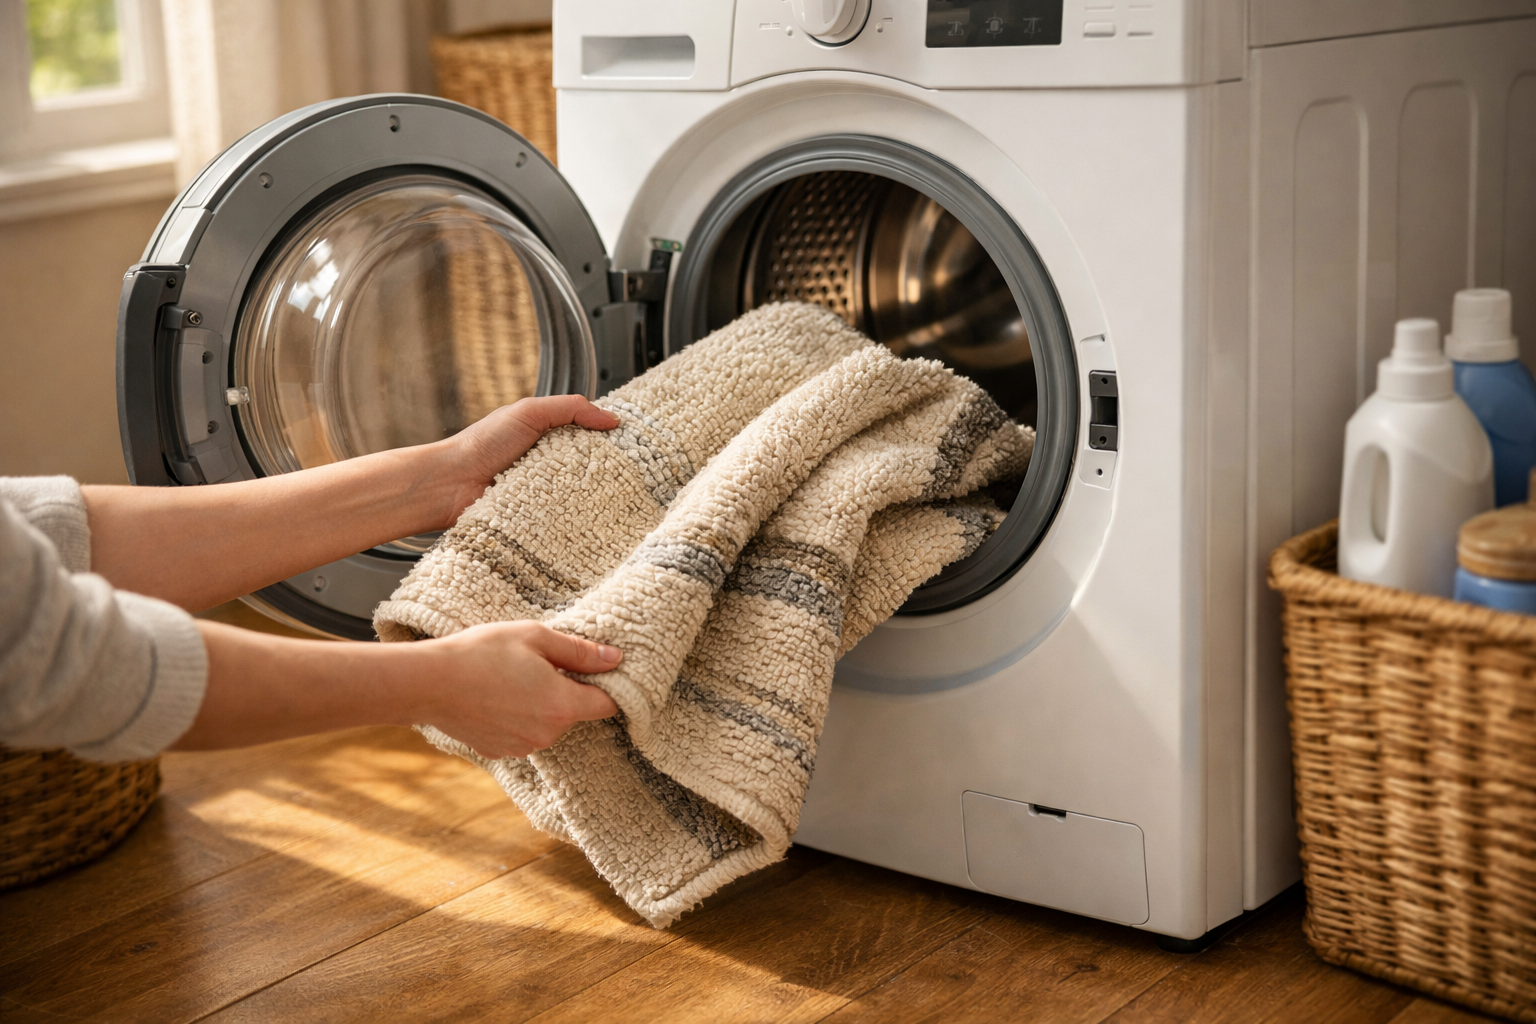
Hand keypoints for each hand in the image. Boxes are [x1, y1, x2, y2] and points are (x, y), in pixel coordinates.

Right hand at [178, 620, 619, 753]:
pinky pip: (523, 733)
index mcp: (562, 705)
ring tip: (513, 677)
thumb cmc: (481, 653)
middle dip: (567, 690)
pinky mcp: (500, 752)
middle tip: (541, 663)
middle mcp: (548, 734)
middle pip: (575, 713)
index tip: (602, 671)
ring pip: (548, 724)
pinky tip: (496, 695)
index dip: (610, 687)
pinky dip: (517, 717)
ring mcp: (523, 747)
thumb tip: (615, 660)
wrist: (428, 682)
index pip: (608, 705)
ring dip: (541, 704)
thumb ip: (579, 651)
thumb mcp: (535, 638)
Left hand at [434, 396, 619, 526]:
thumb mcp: (529, 412)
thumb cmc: (482, 444)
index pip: (589, 437)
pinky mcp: (539, 518)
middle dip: (610, 470)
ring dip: (594, 495)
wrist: (450, 483)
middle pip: (590, 468)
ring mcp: (545, 493)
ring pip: (581, 495)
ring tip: (618, 496)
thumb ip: (570, 408)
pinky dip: (575, 516)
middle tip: (635, 473)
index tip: (636, 443)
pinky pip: (565, 517)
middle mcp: (549, 466)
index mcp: (548, 438)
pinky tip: (591, 516)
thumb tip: (612, 419)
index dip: (610, 439)